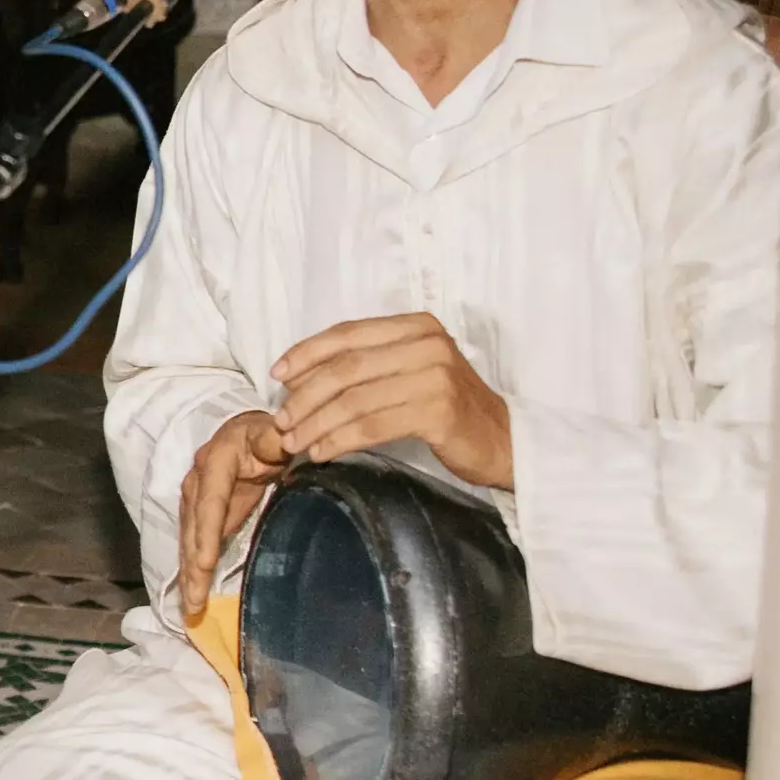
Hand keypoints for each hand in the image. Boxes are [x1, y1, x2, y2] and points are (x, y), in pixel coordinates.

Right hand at [174, 409, 292, 621]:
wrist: (245, 435)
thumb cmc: (263, 435)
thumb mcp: (270, 432)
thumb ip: (275, 439)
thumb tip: (283, 438)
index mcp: (216, 461)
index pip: (210, 500)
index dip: (208, 532)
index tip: (206, 563)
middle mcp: (197, 482)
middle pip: (194, 528)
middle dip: (193, 565)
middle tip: (195, 601)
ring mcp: (194, 501)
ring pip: (189, 541)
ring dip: (188, 575)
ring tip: (192, 608)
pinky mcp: (198, 517)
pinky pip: (193, 546)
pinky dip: (192, 571)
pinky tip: (193, 595)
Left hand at [272, 312, 514, 490]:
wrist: (502, 440)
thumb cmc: (446, 408)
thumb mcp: (408, 373)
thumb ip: (365, 367)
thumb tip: (297, 379)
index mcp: (416, 326)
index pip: (348, 333)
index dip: (306, 353)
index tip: (277, 375)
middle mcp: (427, 344)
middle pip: (346, 367)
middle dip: (306, 395)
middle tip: (282, 420)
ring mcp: (436, 376)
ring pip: (355, 399)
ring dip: (317, 423)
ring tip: (294, 442)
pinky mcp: (438, 411)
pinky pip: (373, 426)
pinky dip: (340, 440)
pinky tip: (323, 452)